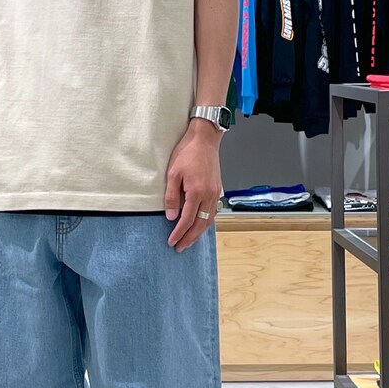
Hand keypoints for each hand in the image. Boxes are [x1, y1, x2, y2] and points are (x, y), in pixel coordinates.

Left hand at [164, 123, 221, 251]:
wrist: (205, 139)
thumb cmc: (187, 153)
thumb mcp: (172, 174)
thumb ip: (171, 197)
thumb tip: (171, 216)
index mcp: (196, 192)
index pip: (187, 220)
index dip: (179, 233)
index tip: (171, 241)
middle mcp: (209, 195)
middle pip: (200, 225)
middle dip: (190, 238)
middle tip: (180, 248)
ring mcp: (215, 193)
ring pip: (209, 220)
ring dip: (199, 233)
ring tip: (189, 241)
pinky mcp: (217, 190)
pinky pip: (213, 212)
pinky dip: (206, 223)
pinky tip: (200, 226)